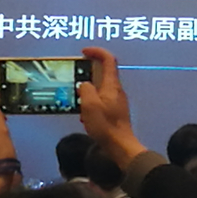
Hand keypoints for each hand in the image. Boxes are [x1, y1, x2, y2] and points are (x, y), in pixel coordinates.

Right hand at [78, 47, 146, 167]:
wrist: (120, 146)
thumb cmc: (106, 126)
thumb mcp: (89, 105)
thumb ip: (85, 89)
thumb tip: (84, 84)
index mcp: (112, 85)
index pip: (108, 59)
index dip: (96, 52)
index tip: (84, 52)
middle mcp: (116, 90)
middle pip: (104, 72)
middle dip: (89, 70)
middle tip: (76, 74)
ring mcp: (116, 100)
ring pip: (101, 86)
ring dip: (88, 88)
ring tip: (76, 97)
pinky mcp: (115, 111)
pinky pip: (101, 99)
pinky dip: (91, 101)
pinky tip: (83, 113)